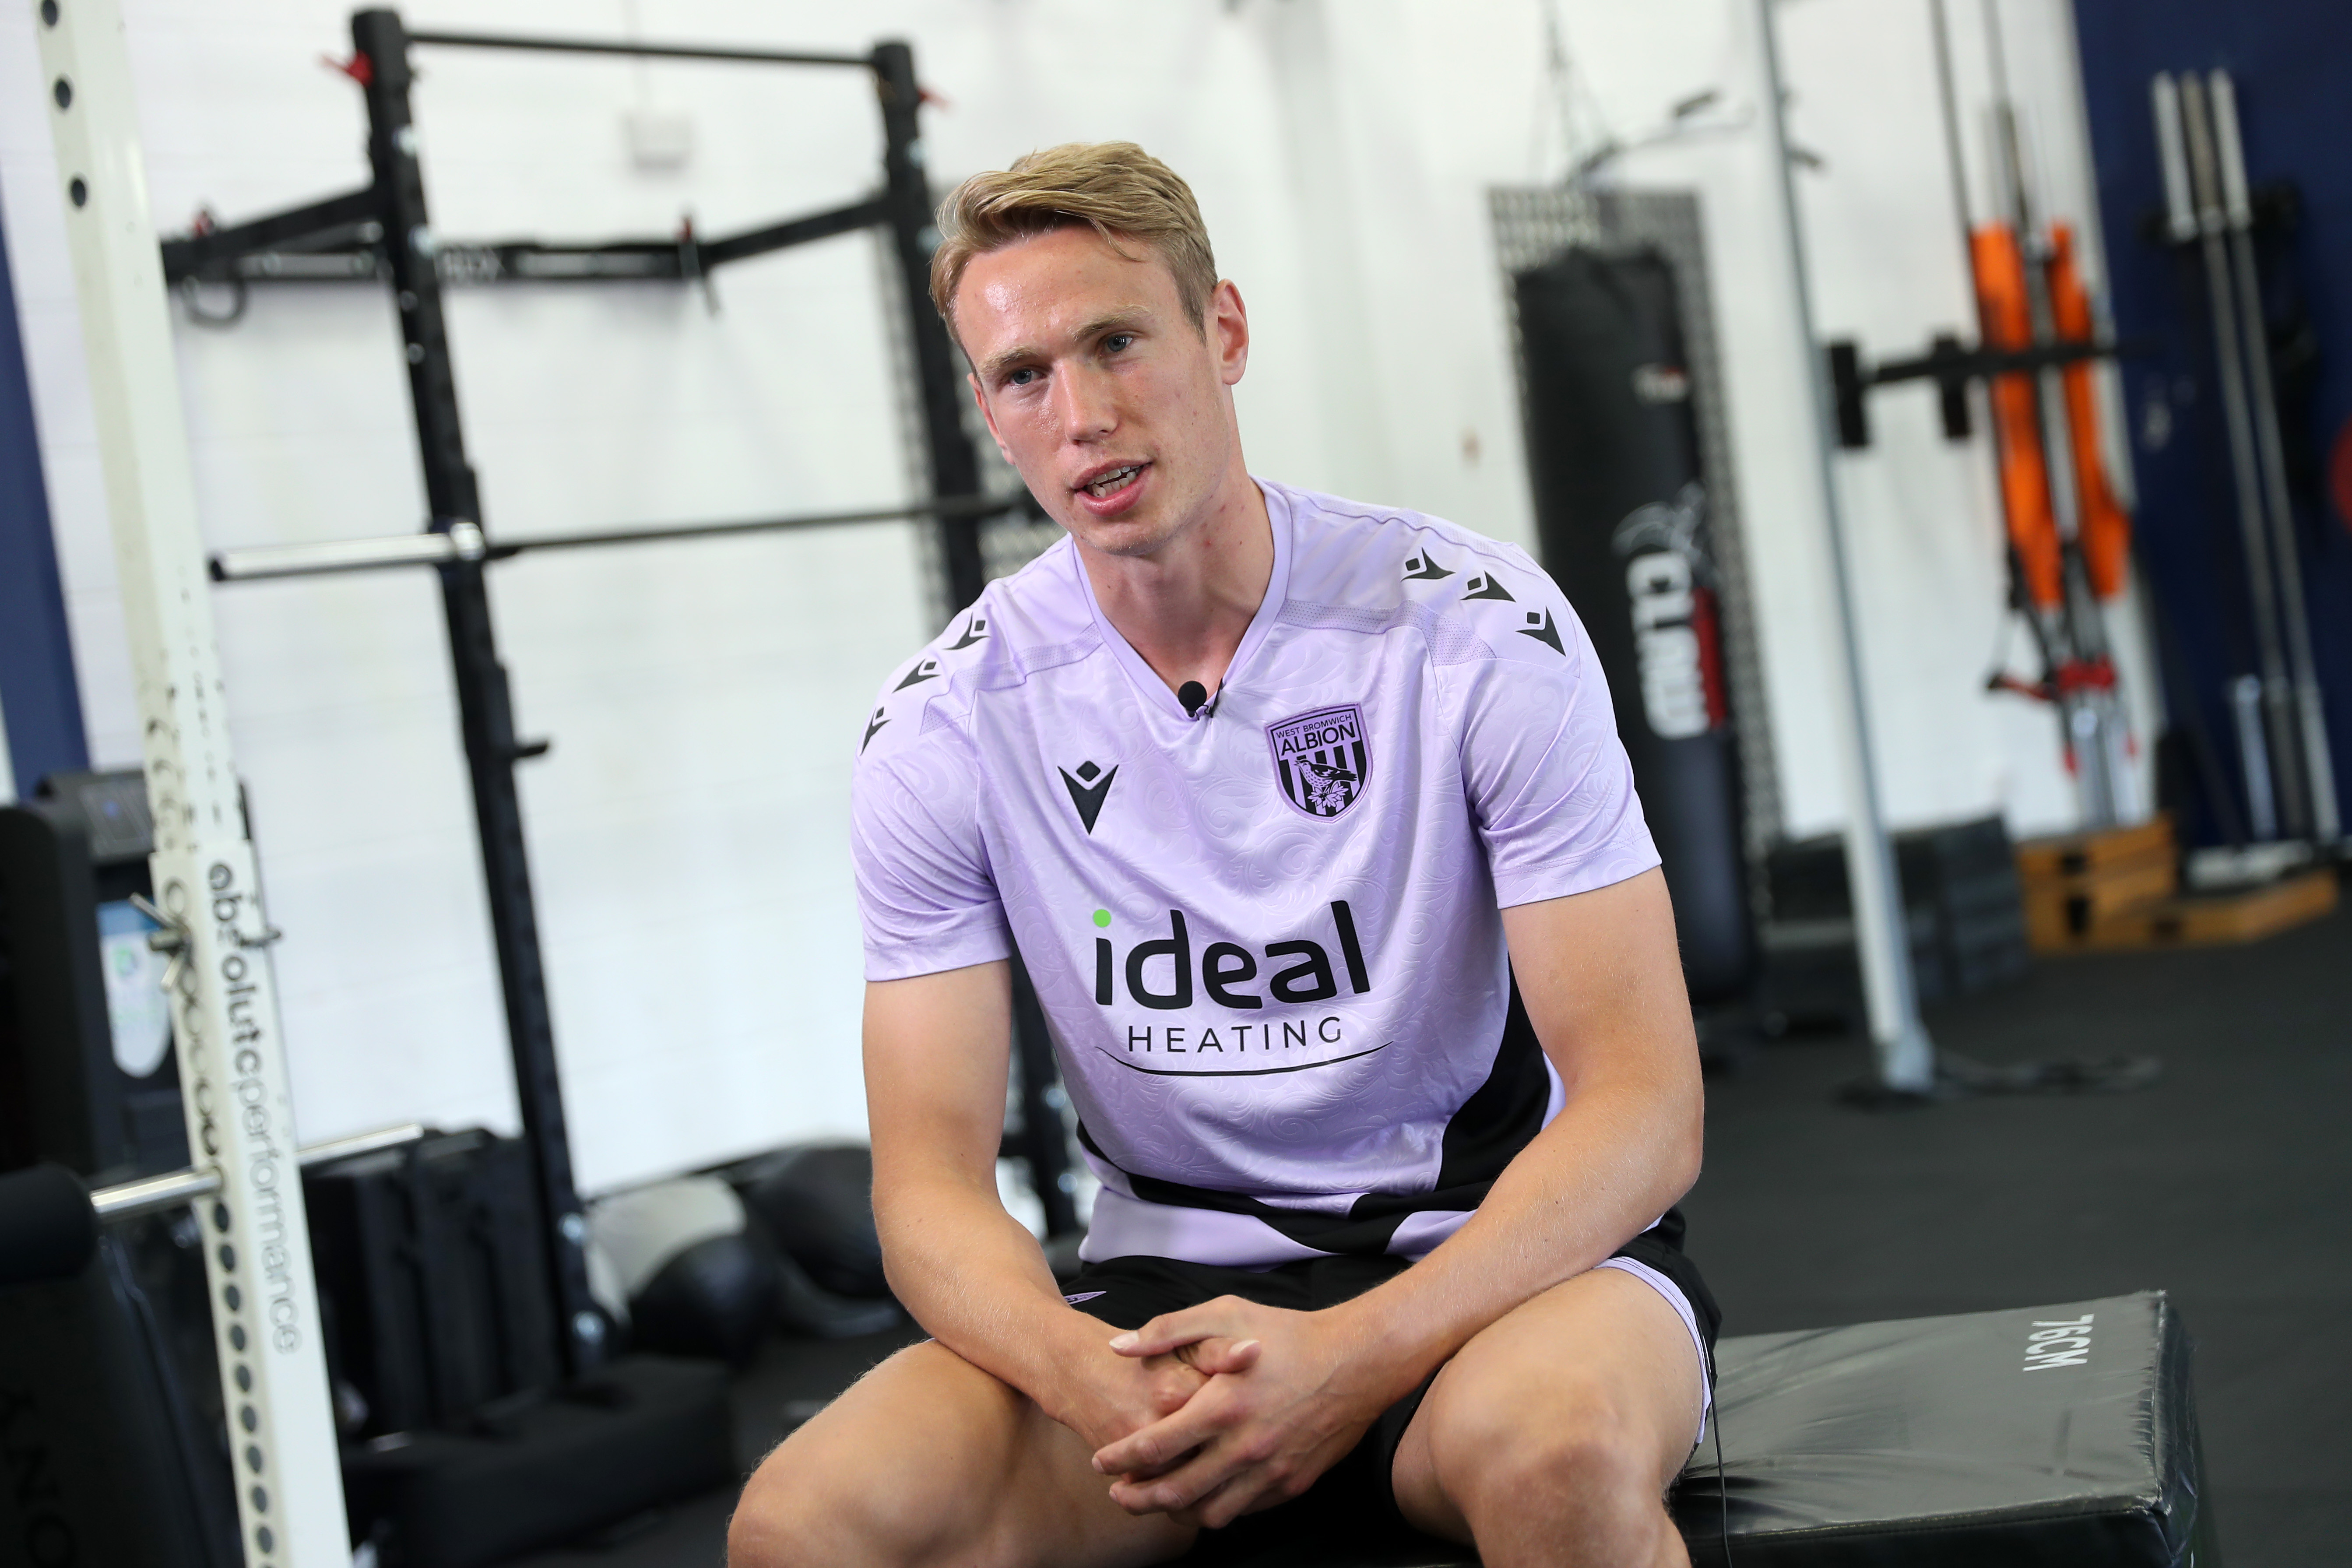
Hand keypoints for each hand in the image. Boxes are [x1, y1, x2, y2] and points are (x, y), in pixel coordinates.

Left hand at [1089, 1296, 1396, 1528]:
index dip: (1119, 1460)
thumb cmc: (1288, 1334)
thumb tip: (1119, 1347)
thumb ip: (1168, 1331)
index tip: (1101, 1462)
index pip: (1153, 1447)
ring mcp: (1270, 1471)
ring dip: (1175, 1513)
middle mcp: (1244, 1448)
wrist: (1356, 1362)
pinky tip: (1206, 1494)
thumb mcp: (1226, 1315)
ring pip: (1209, 1513)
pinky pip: (1245, 1511)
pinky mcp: (1291, 1484)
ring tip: (1158, 1502)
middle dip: (1136, 1499)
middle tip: (1118, 1495)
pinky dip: (1218, 1509)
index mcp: (1222, 1407)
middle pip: (1174, 1493)